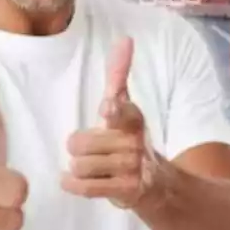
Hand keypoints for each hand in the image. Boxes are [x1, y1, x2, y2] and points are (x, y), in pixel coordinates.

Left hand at [62, 37, 155, 208]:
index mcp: (133, 118)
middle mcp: (134, 142)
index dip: (113, 110)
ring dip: (78, 168)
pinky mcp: (128, 190)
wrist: (157, 182)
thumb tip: (125, 39)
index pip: (120, 111)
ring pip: (80, 166)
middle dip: (78, 147)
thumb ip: (119, 74)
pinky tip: (72, 180)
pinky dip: (74, 184)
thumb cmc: (129, 137)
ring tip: (92, 167)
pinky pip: (87, 187)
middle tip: (92, 150)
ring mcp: (132, 168)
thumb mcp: (126, 105)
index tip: (108, 107)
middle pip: (80, 143)